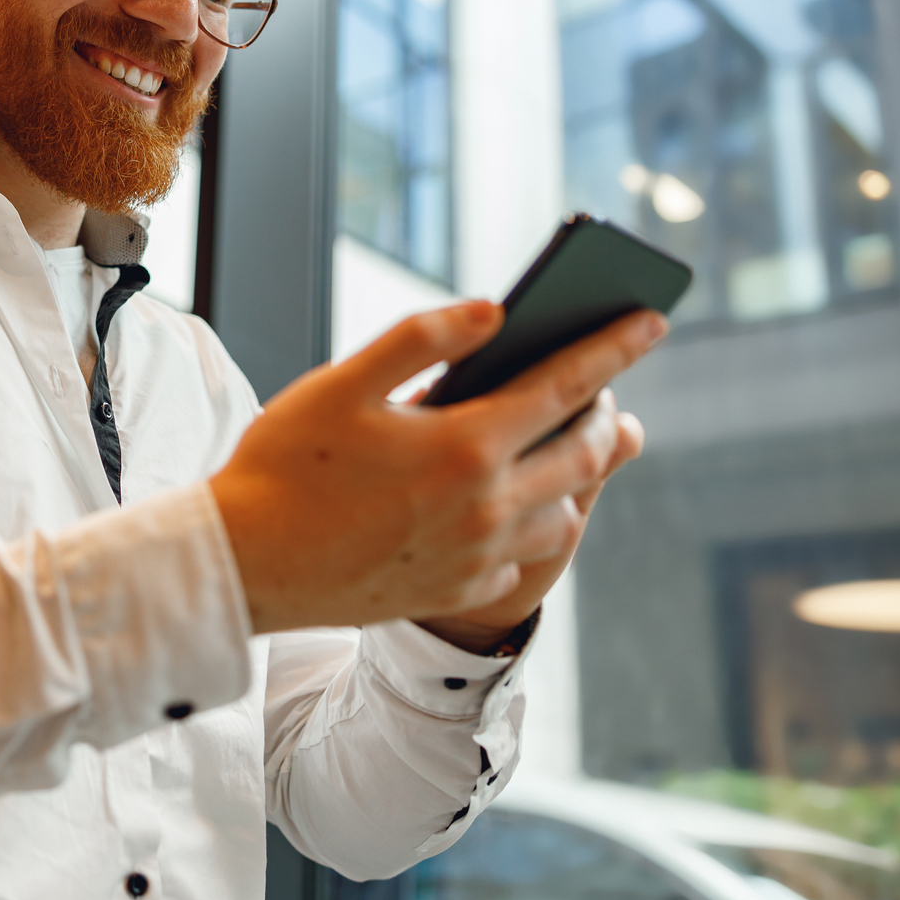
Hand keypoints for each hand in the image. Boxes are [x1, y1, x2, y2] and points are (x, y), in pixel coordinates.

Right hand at [208, 301, 665, 634]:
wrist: (246, 566)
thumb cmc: (282, 466)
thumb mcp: (342, 384)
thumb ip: (421, 339)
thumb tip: (493, 310)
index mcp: (464, 445)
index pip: (566, 386)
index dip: (614, 348)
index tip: (653, 319)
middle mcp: (487, 506)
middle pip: (584, 453)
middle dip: (604, 412)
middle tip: (603, 387)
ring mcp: (477, 556)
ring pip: (563, 510)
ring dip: (573, 472)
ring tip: (557, 445)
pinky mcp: (457, 589)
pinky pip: (522, 555)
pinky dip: (529, 521)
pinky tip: (503, 503)